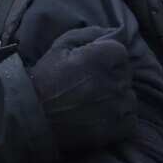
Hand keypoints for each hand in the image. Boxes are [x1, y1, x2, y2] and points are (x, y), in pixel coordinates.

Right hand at [29, 26, 135, 153]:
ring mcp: (117, 108)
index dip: (107, 58)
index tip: (93, 65)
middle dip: (112, 76)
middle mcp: (113, 82)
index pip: (121, 52)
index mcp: (101, 59)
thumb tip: (111, 32)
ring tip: (95, 102)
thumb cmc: (45, 79)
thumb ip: (89, 34)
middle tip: (90, 84)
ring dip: (117, 98)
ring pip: (129, 97)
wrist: (32, 118)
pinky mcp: (117, 130)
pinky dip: (120, 118)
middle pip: (126, 74)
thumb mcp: (60, 46)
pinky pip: (130, 120)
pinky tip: (102, 117)